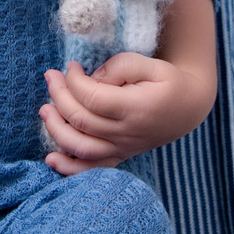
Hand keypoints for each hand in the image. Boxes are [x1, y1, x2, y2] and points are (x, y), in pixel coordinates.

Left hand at [40, 0, 216, 173]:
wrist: (189, 108)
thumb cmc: (168, 82)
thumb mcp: (151, 64)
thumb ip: (120, 67)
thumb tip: (91, 79)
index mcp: (135, 108)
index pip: (91, 97)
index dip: (74, 80)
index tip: (71, 66)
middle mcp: (127, 133)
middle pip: (81, 120)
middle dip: (58, 95)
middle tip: (51, 76)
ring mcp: (122, 148)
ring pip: (81, 147)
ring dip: (55, 129)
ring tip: (44, 109)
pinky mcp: (120, 156)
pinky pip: (92, 168)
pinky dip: (70, 168)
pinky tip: (51, 160)